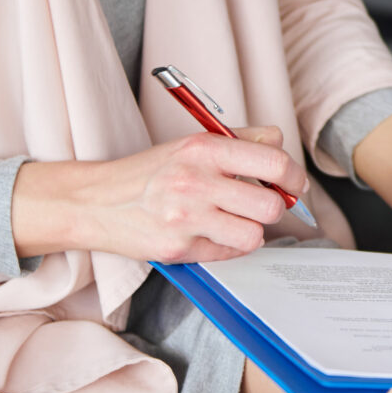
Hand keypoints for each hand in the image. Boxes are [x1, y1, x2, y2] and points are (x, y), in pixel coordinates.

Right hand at [14, 125, 307, 263]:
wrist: (97, 202)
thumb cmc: (149, 172)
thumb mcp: (192, 143)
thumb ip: (240, 139)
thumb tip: (279, 143)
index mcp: (204, 149)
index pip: (273, 162)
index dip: (293, 176)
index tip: (294, 183)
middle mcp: (196, 182)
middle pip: (271, 205)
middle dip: (276, 207)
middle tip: (266, 205)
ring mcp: (186, 218)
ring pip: (255, 234)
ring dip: (253, 230)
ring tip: (237, 220)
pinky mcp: (178, 249)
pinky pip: (229, 253)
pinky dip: (229, 245)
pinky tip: (214, 233)